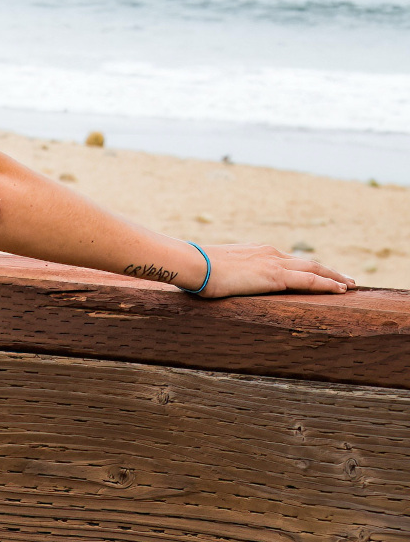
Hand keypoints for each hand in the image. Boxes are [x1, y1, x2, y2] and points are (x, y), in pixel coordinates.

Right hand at [195, 242, 353, 297]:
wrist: (193, 263)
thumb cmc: (196, 269)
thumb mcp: (215, 271)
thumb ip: (225, 275)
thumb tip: (216, 286)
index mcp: (255, 252)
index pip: (287, 260)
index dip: (305, 267)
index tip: (317, 273)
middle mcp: (268, 253)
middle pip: (306, 262)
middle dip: (327, 270)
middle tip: (344, 279)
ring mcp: (273, 262)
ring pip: (313, 269)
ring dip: (334, 276)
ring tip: (349, 285)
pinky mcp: (274, 276)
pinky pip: (309, 279)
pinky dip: (327, 283)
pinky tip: (341, 289)